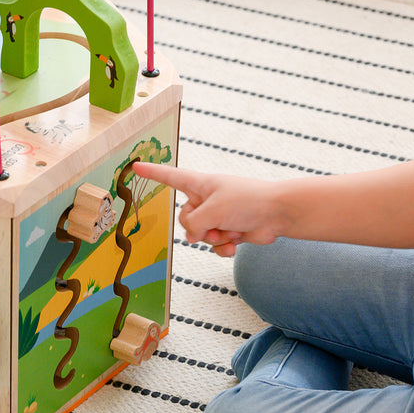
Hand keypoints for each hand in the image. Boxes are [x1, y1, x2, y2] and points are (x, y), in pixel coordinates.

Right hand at [133, 163, 283, 256]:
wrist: (278, 214)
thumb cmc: (248, 201)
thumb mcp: (212, 210)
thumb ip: (194, 223)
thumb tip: (192, 236)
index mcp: (200, 184)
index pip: (170, 177)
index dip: (152, 173)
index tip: (135, 166)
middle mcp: (206, 198)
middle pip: (185, 218)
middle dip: (199, 228)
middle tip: (215, 225)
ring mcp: (217, 215)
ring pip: (200, 235)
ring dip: (214, 238)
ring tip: (231, 231)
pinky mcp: (228, 229)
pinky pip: (214, 244)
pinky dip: (223, 246)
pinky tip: (236, 244)